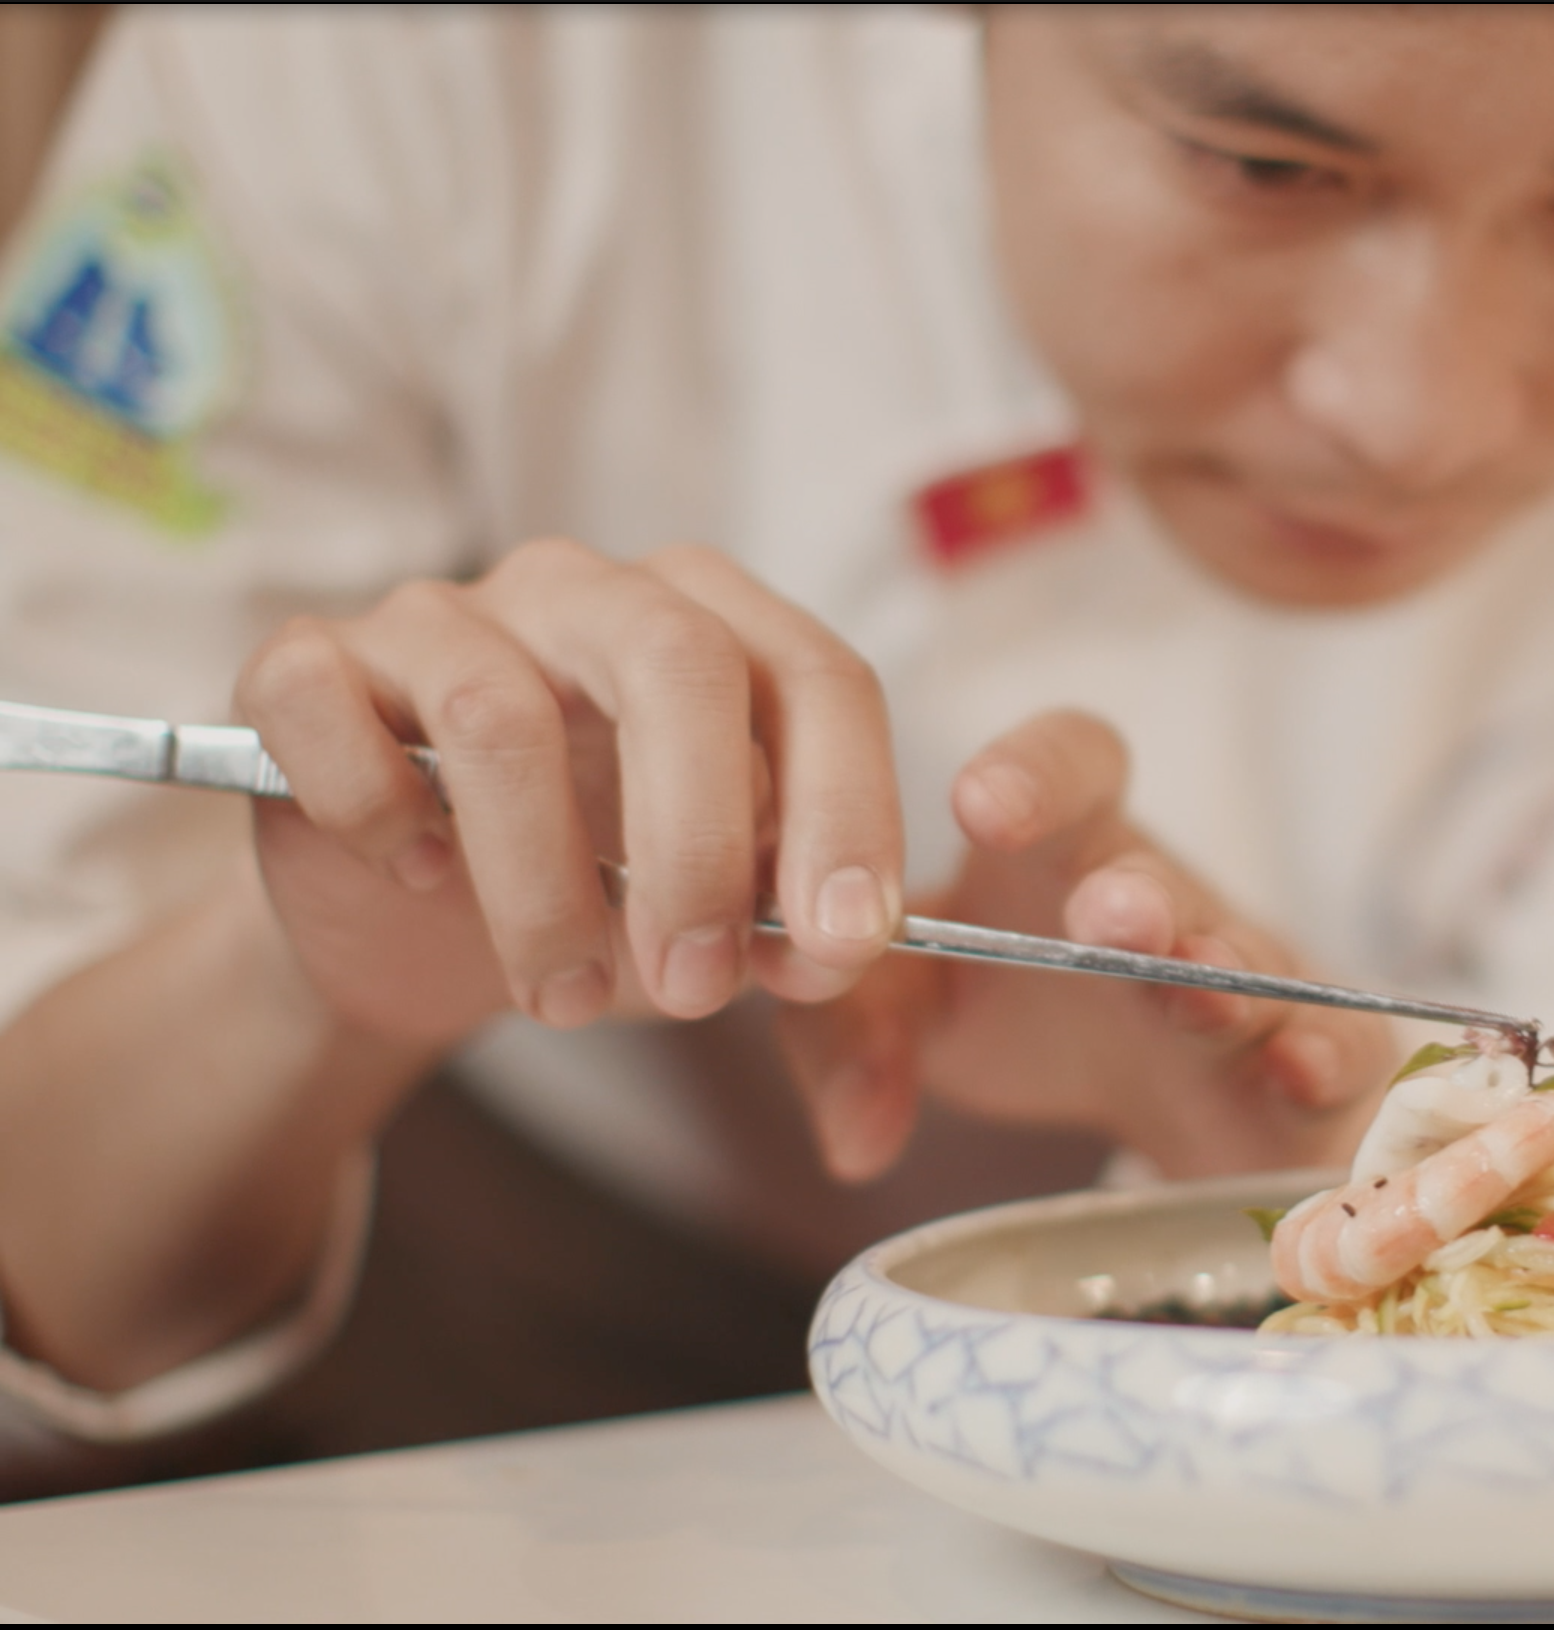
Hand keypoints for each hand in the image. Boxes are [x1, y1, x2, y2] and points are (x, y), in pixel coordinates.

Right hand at [234, 539, 904, 1045]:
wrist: (418, 929)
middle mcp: (591, 592)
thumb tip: (855, 1069)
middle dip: (701, 844)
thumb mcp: (734, 943)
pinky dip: (374, 811)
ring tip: (563, 996)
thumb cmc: (607, 898)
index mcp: (721, 627)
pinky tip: (415, 877)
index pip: (817, 679)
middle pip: (677, 661)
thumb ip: (816, 988)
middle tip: (698, 990)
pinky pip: (326, 707)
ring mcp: (443, 615)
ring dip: (542, 887)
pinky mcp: (308, 663)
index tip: (840, 946)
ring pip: (499, 715)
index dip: (847, 810)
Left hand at [778, 711, 1393, 1180]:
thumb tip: (850, 1138)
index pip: (1072, 766)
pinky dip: (1323, 1055)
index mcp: (1066, 854)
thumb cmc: (1035, 1016)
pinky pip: (1339, 1048)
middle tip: (1107, 915)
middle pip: (1160, 872)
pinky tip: (1299, 1065)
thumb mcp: (924, 1015)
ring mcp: (1254, 979)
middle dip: (1137, 892)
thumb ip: (857, 1039)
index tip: (976, 803)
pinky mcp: (1319, 1059)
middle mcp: (1168, 901)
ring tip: (1191, 991)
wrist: (1168, 1100)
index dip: (1038, 770)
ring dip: (1220, 974)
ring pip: (1247, 962)